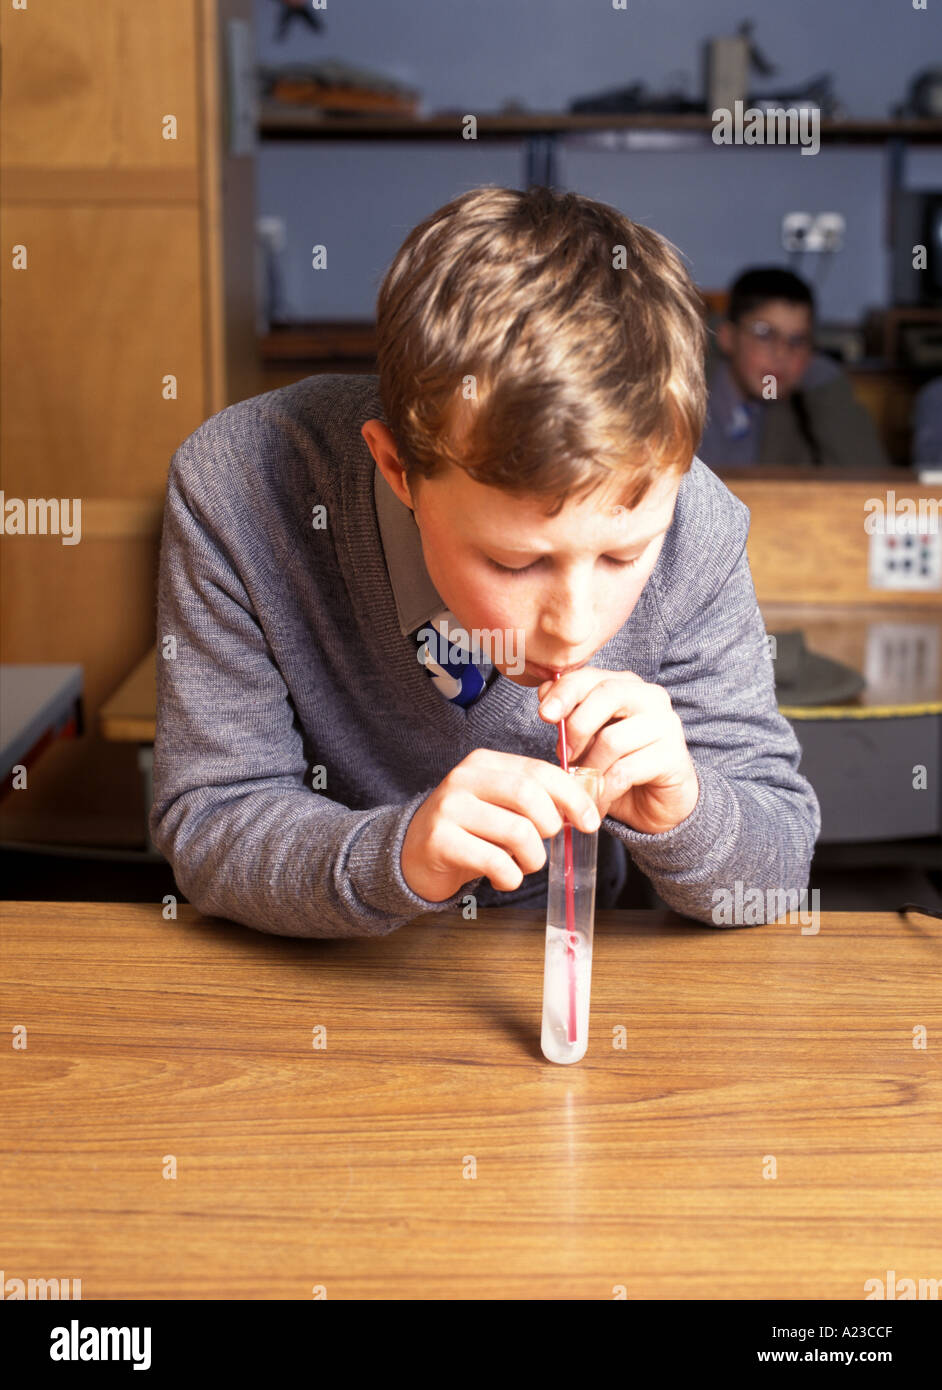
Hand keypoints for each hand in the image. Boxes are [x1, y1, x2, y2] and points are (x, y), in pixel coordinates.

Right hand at [401, 748, 601, 902]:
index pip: (539, 771)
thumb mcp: (500, 806)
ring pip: (517, 831)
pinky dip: (510, 877)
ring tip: (523, 865)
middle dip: (550, 826)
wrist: (412, 855)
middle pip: (529, 795)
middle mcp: (464, 779)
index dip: (572, 796)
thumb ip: (535, 799)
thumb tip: (586, 806)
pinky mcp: (440, 840)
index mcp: (485, 763)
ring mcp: (449, 808)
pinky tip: (503, 877)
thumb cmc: (469, 833)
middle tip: (545, 844)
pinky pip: (494, 861)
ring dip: (532, 858)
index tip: (590, 821)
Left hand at [538, 669, 698, 835]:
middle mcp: (650, 697)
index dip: (564, 692)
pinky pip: (625, 771)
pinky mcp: (672, 757)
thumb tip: (544, 691)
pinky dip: (603, 790)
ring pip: (612, 739)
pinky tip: (596, 802)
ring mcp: (666, 725)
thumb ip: (569, 715)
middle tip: (563, 755)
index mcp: (626, 685)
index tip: (544, 714)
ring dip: (588, 768)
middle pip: (606, 695)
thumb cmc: (617, 765)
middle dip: (576, 726)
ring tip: (581, 785)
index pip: (591, 676)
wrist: (656, 803)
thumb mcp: (587, 739)